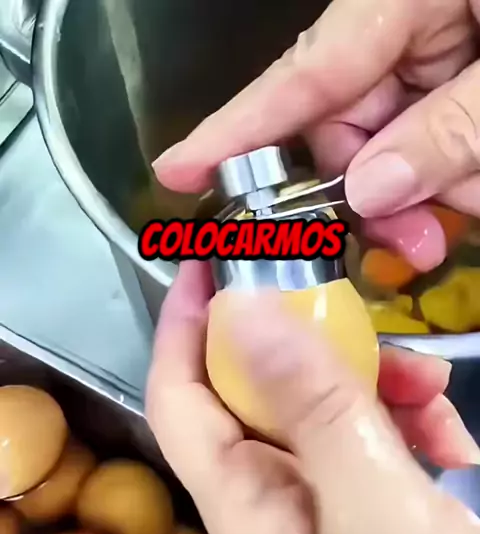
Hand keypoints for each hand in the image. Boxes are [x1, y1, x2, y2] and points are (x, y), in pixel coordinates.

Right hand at [154, 0, 479, 270]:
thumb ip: (449, 132)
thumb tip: (371, 187)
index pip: (308, 73)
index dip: (239, 129)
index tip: (179, 171)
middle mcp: (413, 22)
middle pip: (349, 122)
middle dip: (375, 187)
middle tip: (420, 239)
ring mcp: (440, 50)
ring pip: (396, 142)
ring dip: (429, 188)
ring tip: (466, 204)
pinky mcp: (462, 78)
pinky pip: (436, 138)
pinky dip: (454, 172)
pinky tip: (477, 182)